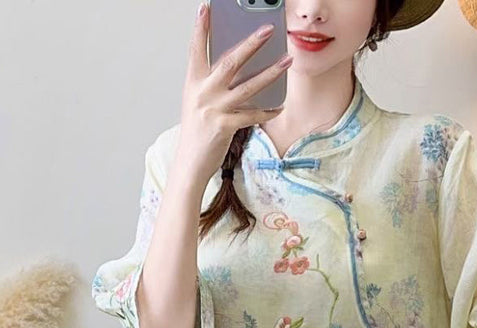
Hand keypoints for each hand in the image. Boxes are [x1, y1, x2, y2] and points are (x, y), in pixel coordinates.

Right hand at [179, 2, 291, 183]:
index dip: (201, 27)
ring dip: (270, 72)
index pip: (196, 49)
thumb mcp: (197, 102)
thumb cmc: (196, 132)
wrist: (190, 162)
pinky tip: (279, 107)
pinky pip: (252, 114)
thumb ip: (212, 83)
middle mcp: (203, 92)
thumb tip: (237, 67)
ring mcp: (214, 109)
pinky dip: (267, 111)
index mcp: (193, 82)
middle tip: (268, 29)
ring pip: (248, 86)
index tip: (207, 8)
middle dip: (251, 43)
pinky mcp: (225, 126)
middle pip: (230, 61)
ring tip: (286, 61)